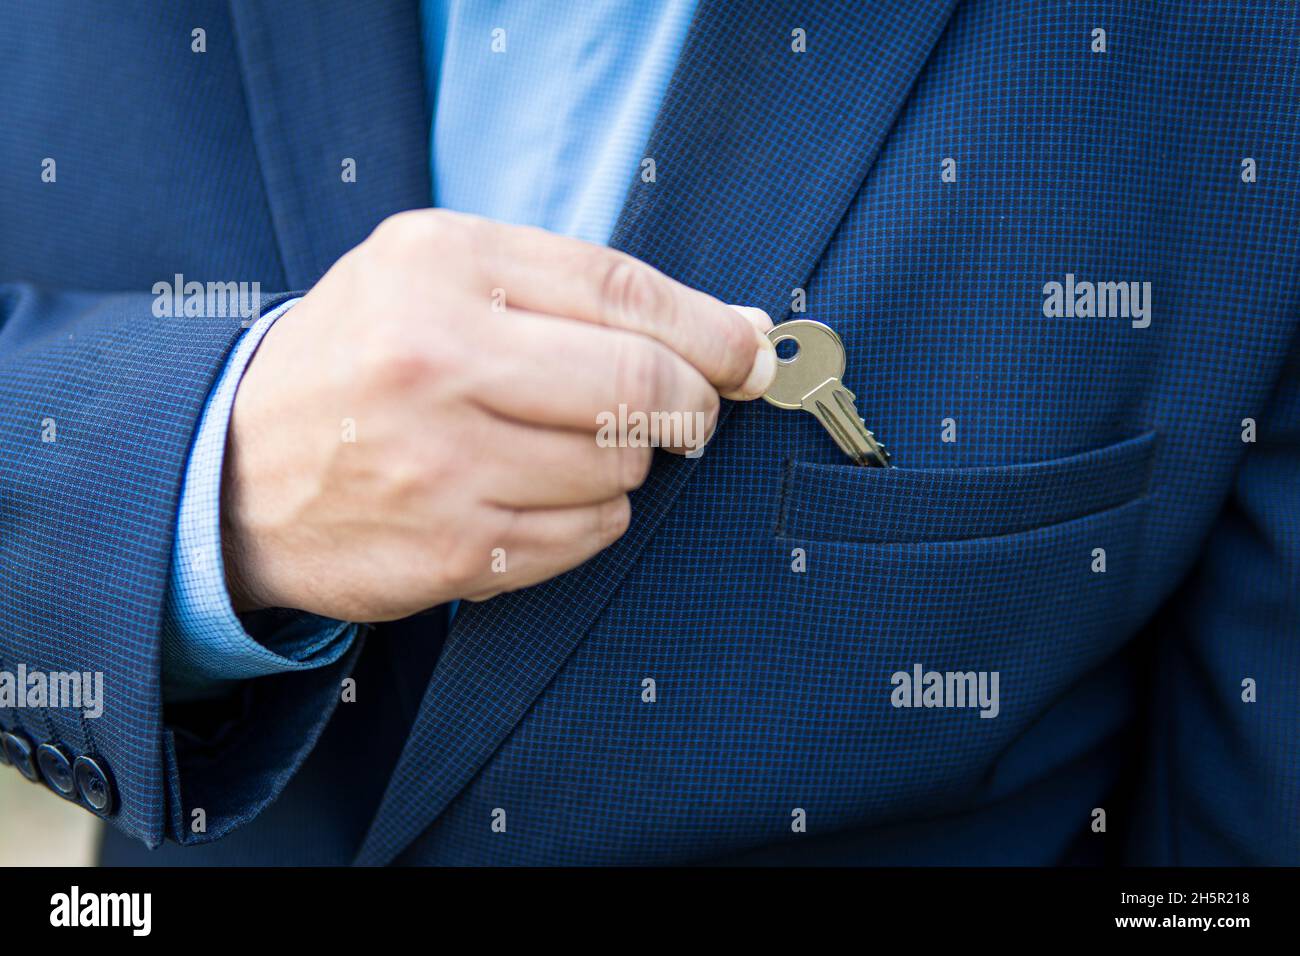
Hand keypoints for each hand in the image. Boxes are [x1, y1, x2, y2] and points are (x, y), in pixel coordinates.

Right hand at [220, 210, 775, 620]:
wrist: (237, 466)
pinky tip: (539, 492)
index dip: (709, 329)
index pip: (622, 292)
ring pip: (620, 472)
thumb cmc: (362, 357)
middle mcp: (435, 363)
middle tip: (690, 411)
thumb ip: (579, 288)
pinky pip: (585, 537)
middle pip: (639, 389)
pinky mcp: (446, 553)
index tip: (749, 352)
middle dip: (692, 406)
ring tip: (570, 444)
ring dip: (627, 462)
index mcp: (438, 268)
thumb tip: (738, 331)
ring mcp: (439, 468)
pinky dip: (591, 516)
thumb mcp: (438, 274)